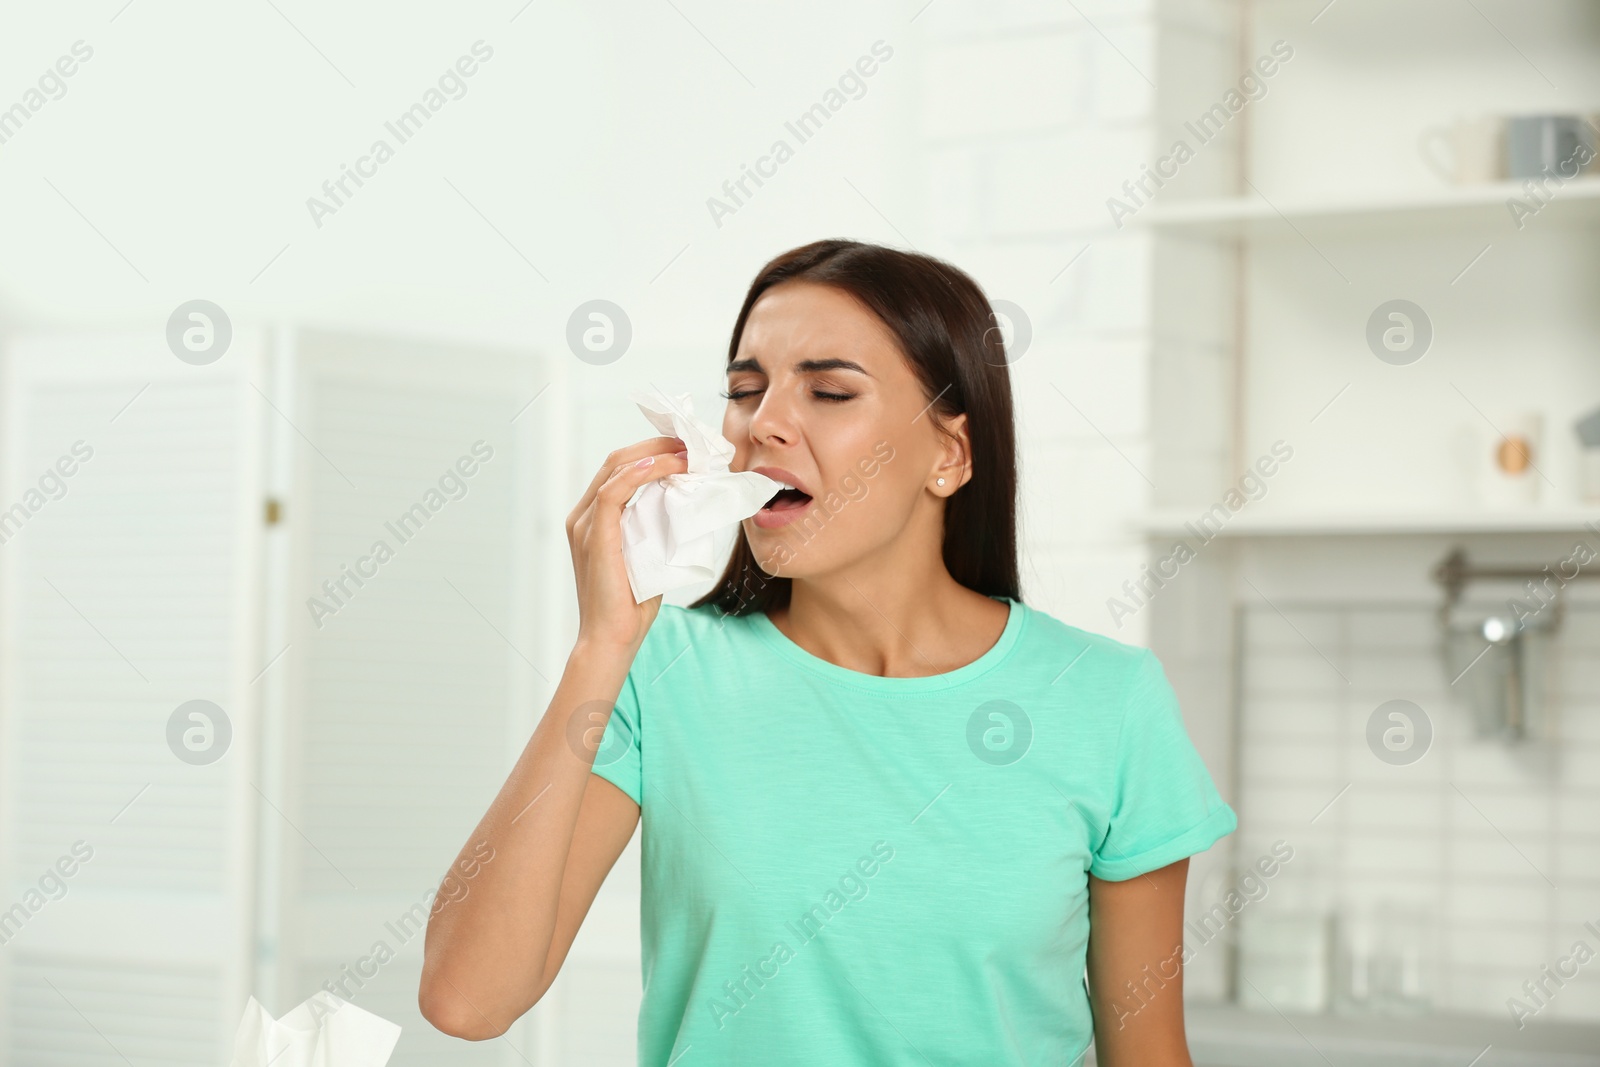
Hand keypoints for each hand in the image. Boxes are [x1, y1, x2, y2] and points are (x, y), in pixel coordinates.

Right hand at [566, 435, 687, 651]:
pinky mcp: (594, 535)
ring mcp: (585, 524)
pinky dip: (640, 473)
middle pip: (618, 461)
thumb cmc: (632, 604)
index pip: (621, 469)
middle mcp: (583, 516)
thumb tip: (687, 504)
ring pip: (617, 468)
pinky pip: (614, 491)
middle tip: (693, 443)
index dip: (653, 451)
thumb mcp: (649, 554)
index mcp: (593, 519)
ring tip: (688, 453)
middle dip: (658, 444)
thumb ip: (657, 527)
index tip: (686, 448)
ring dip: (656, 454)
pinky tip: (665, 466)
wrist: (613, 639)